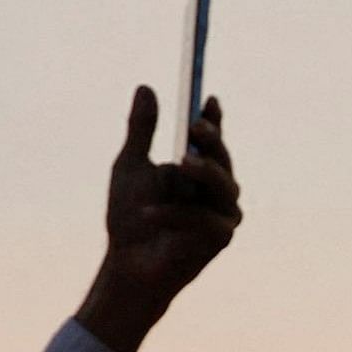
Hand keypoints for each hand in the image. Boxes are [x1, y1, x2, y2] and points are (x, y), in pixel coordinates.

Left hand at [75, 84, 242, 351]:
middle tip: (195, 126)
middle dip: (212, 141)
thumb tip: (145, 86)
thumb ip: (142, 130)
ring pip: (223, 185)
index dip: (213, 118)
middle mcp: (216, 189)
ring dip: (203, 172)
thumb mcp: (130, 166)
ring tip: (182, 163)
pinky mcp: (220, 238)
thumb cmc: (130, 217)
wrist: (127, 265)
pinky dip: (177, 214)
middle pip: (222, 159)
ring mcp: (222, 214)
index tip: (207, 97)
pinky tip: (151, 214)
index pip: (211, 139)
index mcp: (197, 169)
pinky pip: (205, 218)